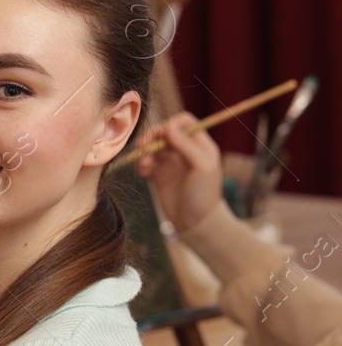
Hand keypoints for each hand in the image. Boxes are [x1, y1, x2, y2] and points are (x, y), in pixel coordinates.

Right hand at [135, 112, 224, 231]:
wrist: (194, 222)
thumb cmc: (203, 194)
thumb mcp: (201, 167)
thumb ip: (186, 145)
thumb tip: (168, 127)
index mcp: (200, 145)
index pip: (184, 122)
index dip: (170, 124)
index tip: (160, 135)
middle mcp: (185, 150)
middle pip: (164, 132)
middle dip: (152, 137)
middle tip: (143, 147)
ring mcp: (171, 162)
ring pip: (153, 146)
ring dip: (144, 151)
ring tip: (144, 164)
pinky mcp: (159, 174)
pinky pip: (146, 161)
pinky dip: (142, 163)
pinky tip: (143, 172)